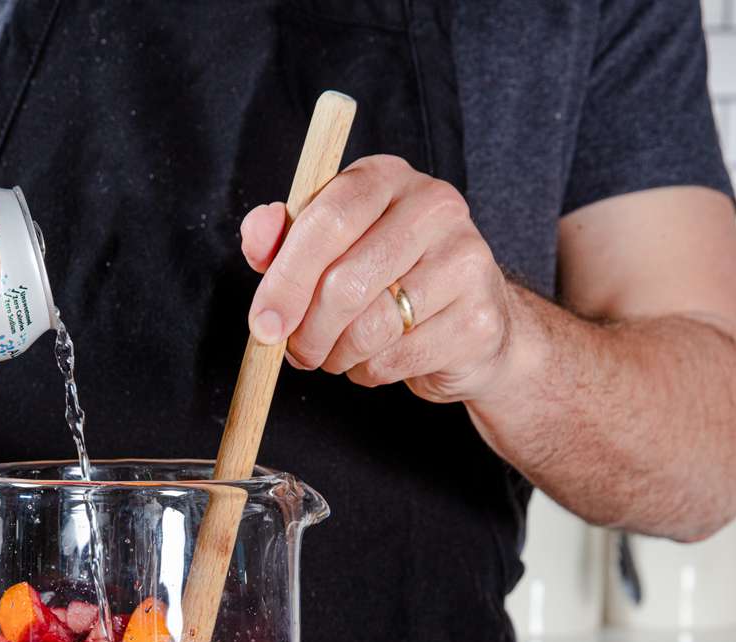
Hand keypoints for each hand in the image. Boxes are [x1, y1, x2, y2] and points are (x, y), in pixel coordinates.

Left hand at [240, 155, 516, 403]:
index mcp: (386, 177)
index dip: (286, 279)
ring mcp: (465, 259)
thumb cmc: (382, 277)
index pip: (327, 220)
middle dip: (307, 331)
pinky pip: (397, 359)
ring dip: (337, 355)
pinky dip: (370, 371)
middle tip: (297, 352)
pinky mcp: (478, 317)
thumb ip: (282, 239)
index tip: (262, 323)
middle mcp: (433, 206)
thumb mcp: (324, 248)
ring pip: (370, 327)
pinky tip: (376, 359)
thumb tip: (257, 235)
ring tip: (337, 353)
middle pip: (345, 282)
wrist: (464, 322)